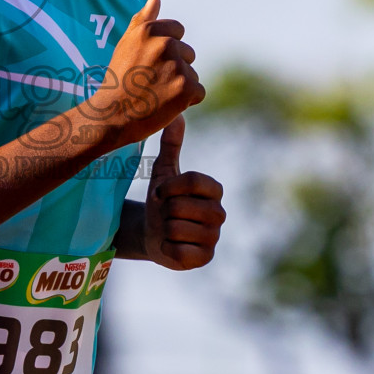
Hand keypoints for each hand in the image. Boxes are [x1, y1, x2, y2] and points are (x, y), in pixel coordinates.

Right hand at [93, 0, 203, 146]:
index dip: (167, 50)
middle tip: (151, 82)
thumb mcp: (126, 44)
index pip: (178, 31)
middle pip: (188, 53)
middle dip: (175, 67)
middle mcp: (165, 45)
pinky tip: (166, 105)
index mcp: (150, 31)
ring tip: (156, 94)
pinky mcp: (186, 89)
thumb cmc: (118, 79)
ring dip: (179, 85)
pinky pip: (197, 92)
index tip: (150, 63)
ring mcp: (176, 67)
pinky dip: (186, 101)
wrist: (111, 116)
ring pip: (191, 73)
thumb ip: (143, 20)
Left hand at [142, 115, 224, 269]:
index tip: (159, 192)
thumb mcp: (163, 172)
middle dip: (164, 210)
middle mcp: (219, 214)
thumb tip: (176, 115)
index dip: (169, 187)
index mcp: (214, 190)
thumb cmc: (162, 201)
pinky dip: (167, 247)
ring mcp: (214, 238)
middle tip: (165, 214)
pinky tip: (170, 246)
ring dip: (164, 229)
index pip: (193, 180)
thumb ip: (171, 145)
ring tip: (168, 229)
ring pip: (176, 228)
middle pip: (181, 205)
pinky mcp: (205, 259)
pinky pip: (179, 250)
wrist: (153, 235)